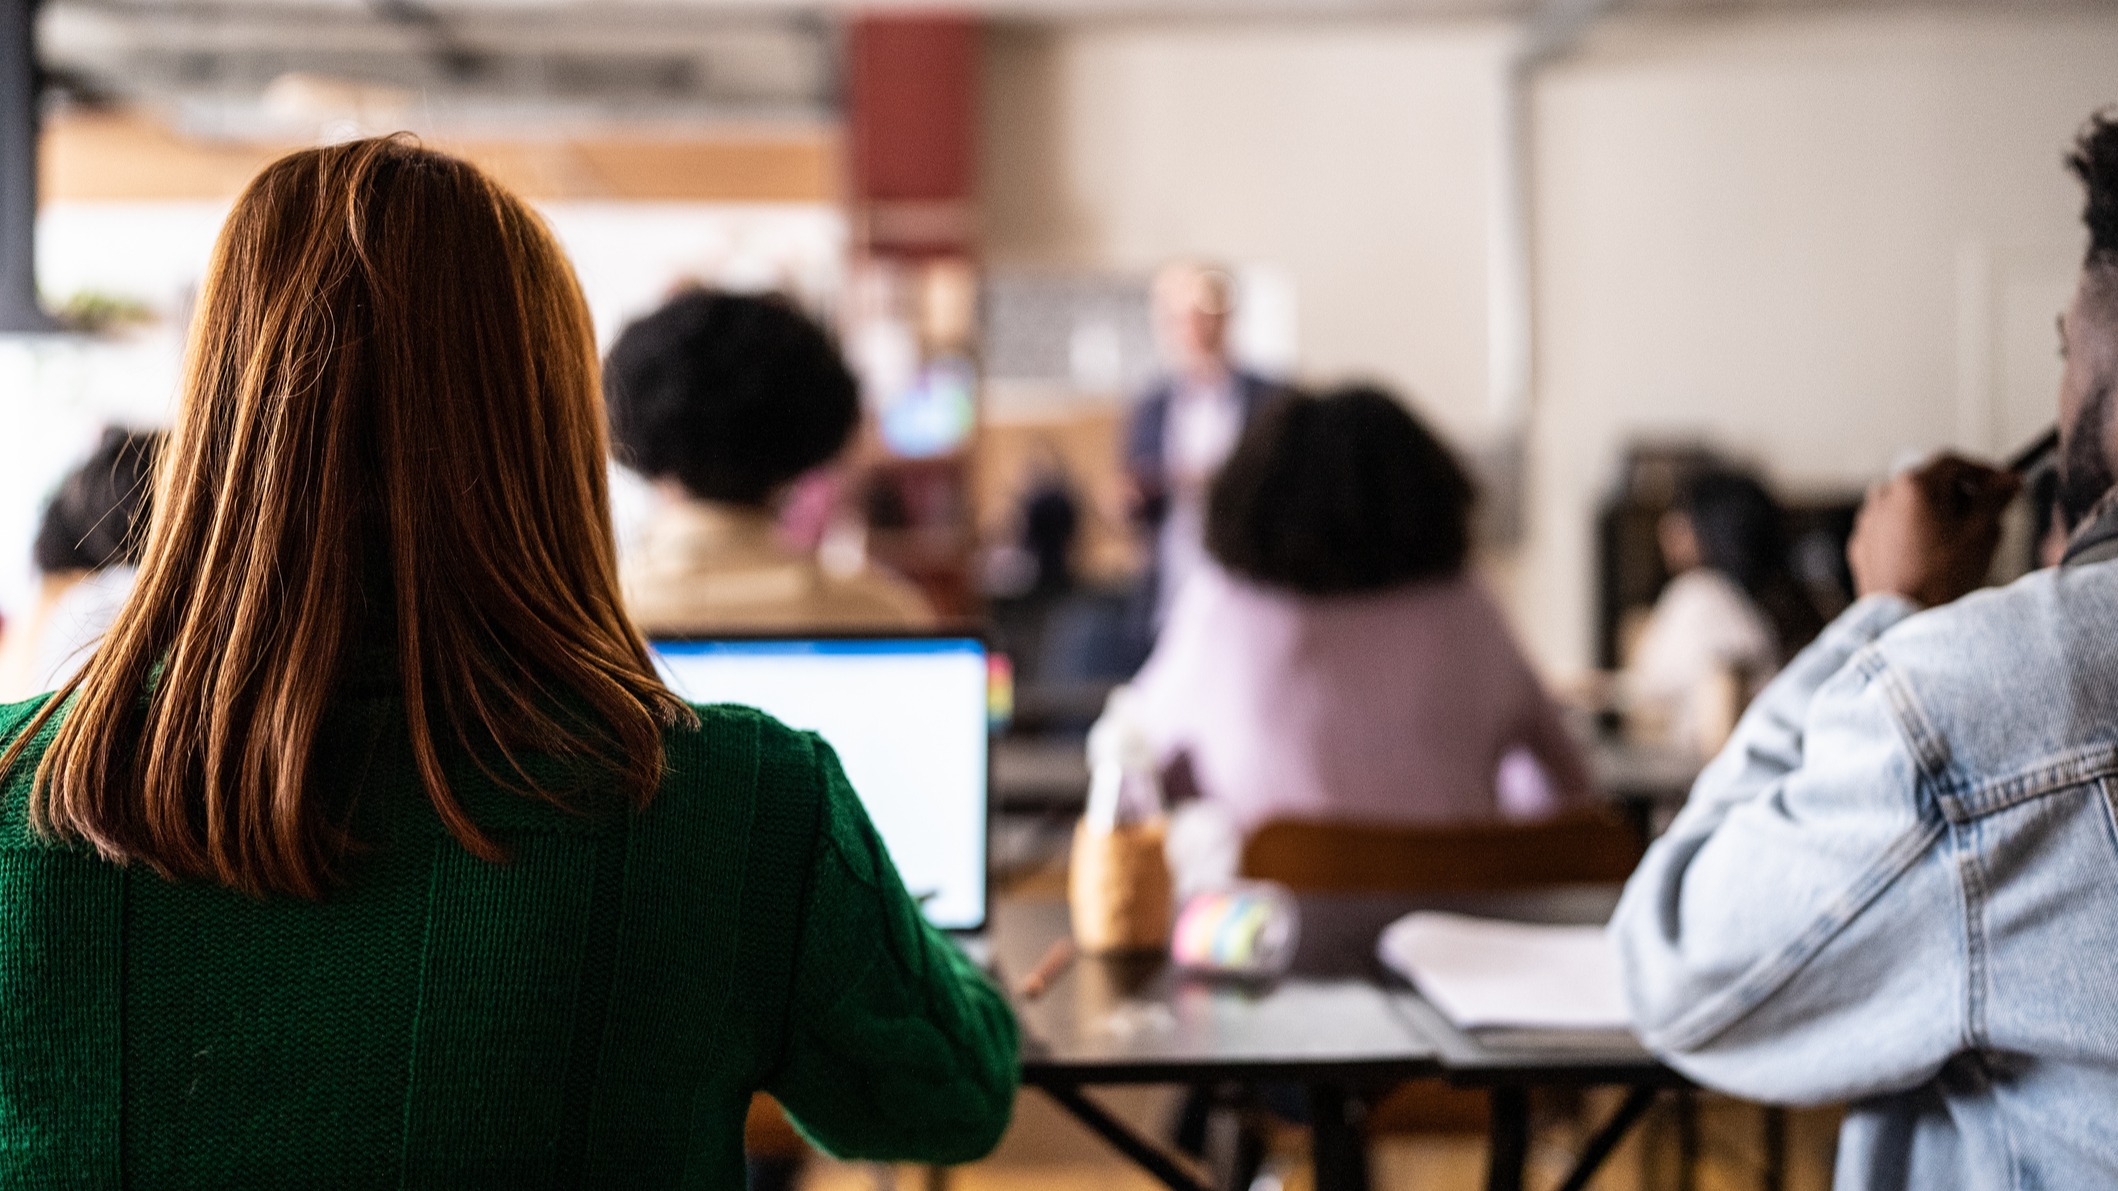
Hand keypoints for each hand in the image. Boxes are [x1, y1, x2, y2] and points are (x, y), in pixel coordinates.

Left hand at [1848, 454, 2019, 606]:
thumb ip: (1996, 498)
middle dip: (1961, 496)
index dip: (1984, 472)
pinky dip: (1915, 533)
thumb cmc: (1941, 576)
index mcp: (1912, 485)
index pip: (1954, 463)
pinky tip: (1933, 558)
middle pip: (1931, 483)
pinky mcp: (1862, 543)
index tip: (2004, 485)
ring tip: (1960, 544)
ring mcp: (1868, 520)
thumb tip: (2010, 481)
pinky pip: (1894, 528)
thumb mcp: (1982, 532)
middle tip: (1987, 517)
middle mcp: (1883, 496)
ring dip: (1938, 516)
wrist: (1902, 618)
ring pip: (1912, 507)